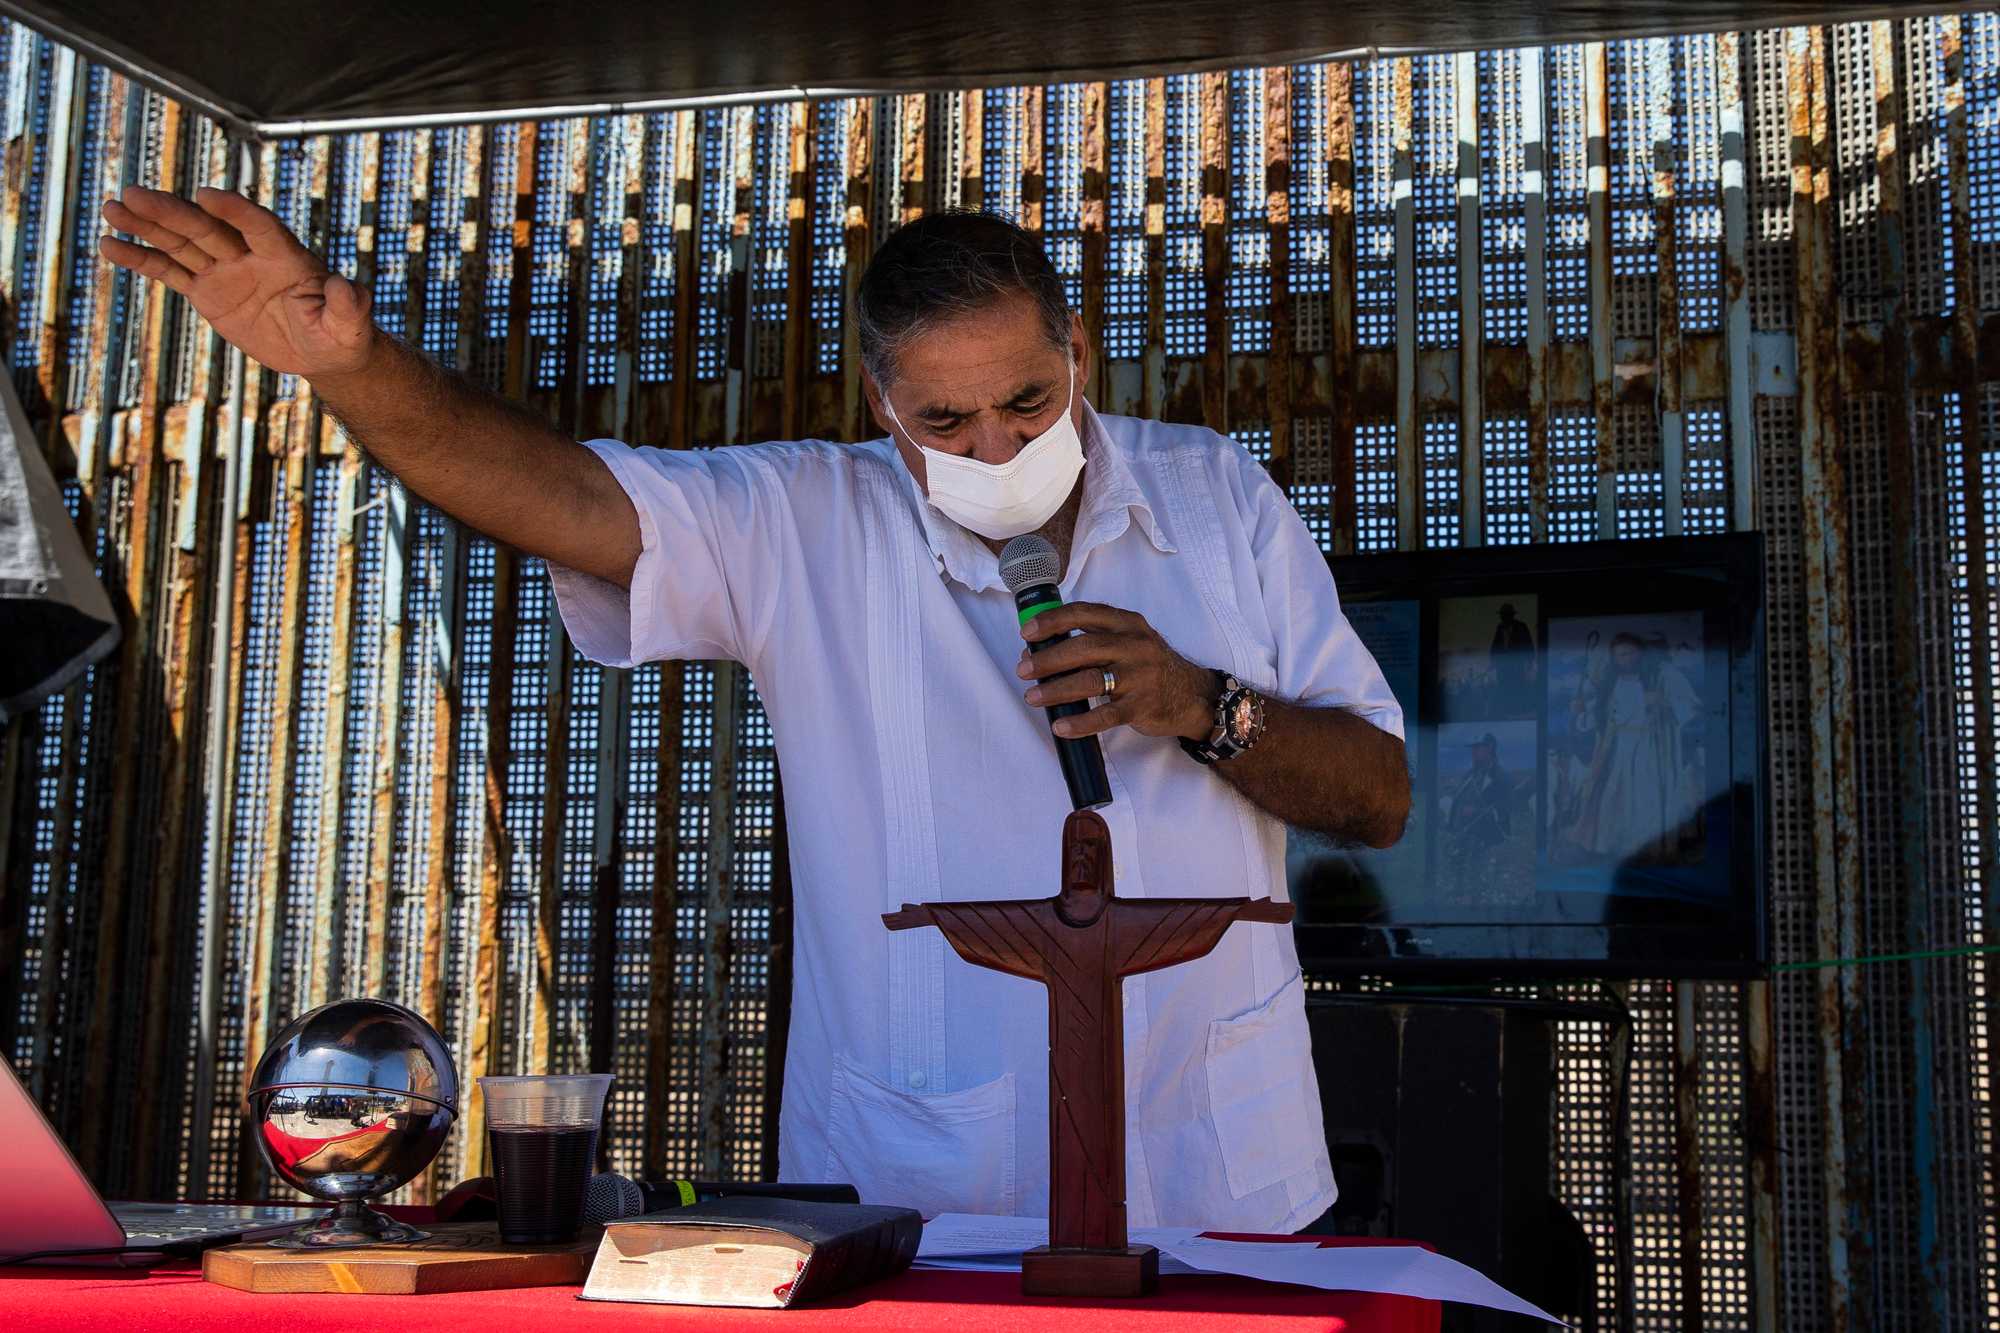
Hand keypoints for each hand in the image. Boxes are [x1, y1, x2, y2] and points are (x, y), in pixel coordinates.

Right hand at [99, 186, 374, 380]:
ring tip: (112, 208)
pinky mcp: (208, 290)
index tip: (206, 195)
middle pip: (208, 229)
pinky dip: (142, 259)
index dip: (236, 211)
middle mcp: (251, 256)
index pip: (259, 227)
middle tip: (134, 193)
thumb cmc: (340, 334)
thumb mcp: (350, 325)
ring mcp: (226, 270)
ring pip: (182, 243)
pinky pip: (171, 271)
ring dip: (147, 225)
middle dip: (172, 212)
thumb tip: (349, 287)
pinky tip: (110, 245)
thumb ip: (349, 305)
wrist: (321, 348)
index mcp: (287, 257)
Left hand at [1016, 602, 1215, 741]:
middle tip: (1023, 670)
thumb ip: (1090, 641)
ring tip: (1033, 697)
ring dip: (1056, 689)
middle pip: (1083, 648)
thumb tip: (1038, 651)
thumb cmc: (1148, 667)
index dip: (1052, 621)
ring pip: (1091, 680)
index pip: (1085, 614)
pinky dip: (1080, 722)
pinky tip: (1061, 726)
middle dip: (1048, 659)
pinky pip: (1106, 715)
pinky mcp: (1142, 705)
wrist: (1192, 695)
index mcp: (1127, 624)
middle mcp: (1135, 645)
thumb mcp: (1128, 642)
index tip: (1027, 632)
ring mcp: (1140, 676)